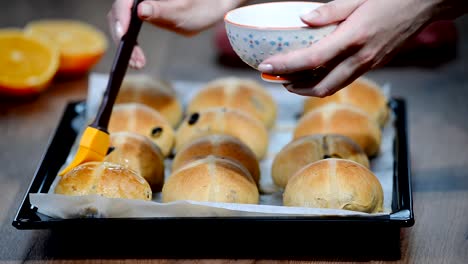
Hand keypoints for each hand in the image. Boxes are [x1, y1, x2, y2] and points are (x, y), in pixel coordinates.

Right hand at [107, 0, 245, 68]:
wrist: (212, 8)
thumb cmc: (203, 6)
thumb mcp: (184, 11)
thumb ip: (162, 10)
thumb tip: (141, 10)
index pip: (125, 1)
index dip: (121, 16)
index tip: (124, 34)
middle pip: (119, 11)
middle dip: (123, 36)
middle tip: (134, 59)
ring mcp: (141, 2)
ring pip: (122, 20)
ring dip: (126, 44)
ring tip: (138, 63)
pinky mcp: (143, 12)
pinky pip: (129, 26)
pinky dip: (131, 44)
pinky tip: (138, 59)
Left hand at [258, 0, 465, 96]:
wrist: (425, 5)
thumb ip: (329, 10)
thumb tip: (303, 20)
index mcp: (354, 37)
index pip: (312, 59)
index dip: (286, 66)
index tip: (266, 67)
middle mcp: (360, 58)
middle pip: (320, 86)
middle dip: (293, 86)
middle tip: (275, 79)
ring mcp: (368, 65)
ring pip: (332, 88)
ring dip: (307, 89)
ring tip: (289, 81)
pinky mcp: (372, 66)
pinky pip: (343, 82)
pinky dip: (323, 83)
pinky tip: (313, 75)